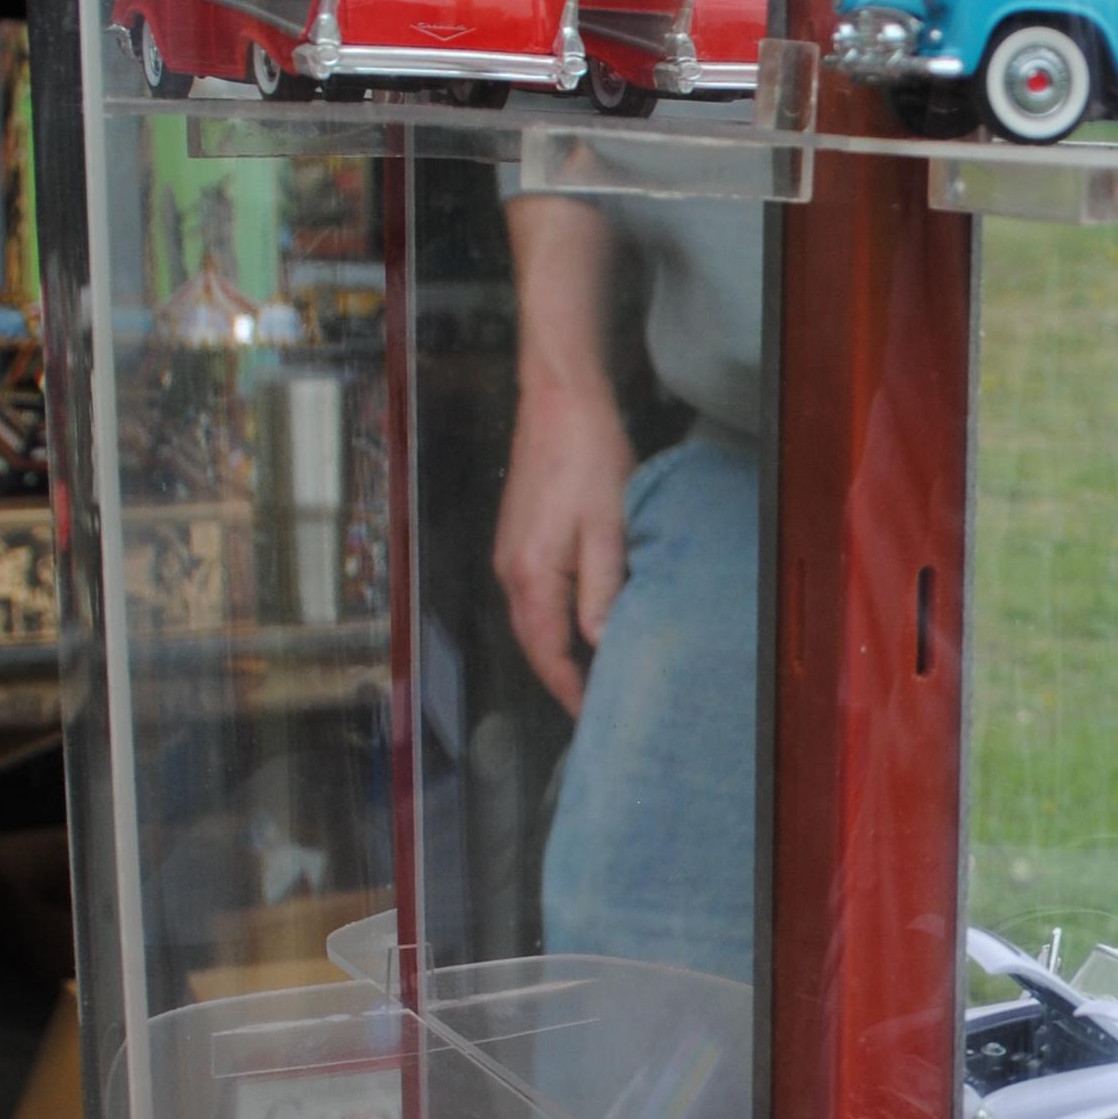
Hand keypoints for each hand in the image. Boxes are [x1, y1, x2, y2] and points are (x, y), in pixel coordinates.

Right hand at [493, 373, 632, 714]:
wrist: (559, 400)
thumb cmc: (588, 456)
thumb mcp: (608, 526)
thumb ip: (602, 589)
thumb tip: (600, 645)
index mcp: (531, 572)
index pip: (547, 652)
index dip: (570, 691)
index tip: (593, 718)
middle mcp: (509, 569)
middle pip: (532, 643)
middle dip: (561, 680)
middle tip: (594, 708)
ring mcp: (508, 553)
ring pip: (530, 620)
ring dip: (555, 653)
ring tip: (590, 678)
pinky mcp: (517, 538)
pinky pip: (531, 596)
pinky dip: (551, 623)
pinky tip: (577, 628)